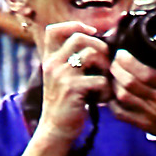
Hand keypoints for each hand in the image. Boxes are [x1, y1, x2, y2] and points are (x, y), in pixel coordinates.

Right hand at [35, 22, 112, 143]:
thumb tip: (96, 43)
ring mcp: (62, 76)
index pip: (54, 30)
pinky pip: (100, 79)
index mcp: (49, 60)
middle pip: (79, 37)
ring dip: (105, 67)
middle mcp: (53, 64)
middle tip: (104, 64)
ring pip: (92, 54)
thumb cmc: (64, 103)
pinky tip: (101, 98)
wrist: (55, 130)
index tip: (91, 34)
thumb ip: (70, 60)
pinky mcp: (73, 89)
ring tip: (104, 82)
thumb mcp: (60, 78)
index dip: (75, 26)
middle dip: (99, 47)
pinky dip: (106, 90)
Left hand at [108, 49, 155, 155]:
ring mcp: (149, 113)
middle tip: (114, 60)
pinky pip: (121, 113)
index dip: (130, 62)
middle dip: (117, 69)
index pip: (147, 73)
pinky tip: (111, 93)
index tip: (123, 53)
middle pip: (130, 83)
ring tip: (112, 74)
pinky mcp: (142, 124)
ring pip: (123, 96)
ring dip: (114, 83)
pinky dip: (112, 102)